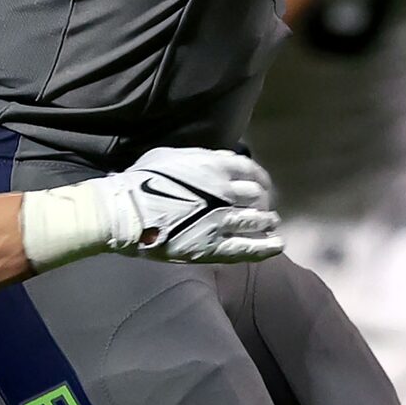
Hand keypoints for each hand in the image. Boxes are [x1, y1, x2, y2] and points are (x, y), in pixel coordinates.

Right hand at [104, 148, 282, 265]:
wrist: (127, 212)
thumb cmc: (142, 181)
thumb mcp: (169, 156)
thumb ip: (198, 157)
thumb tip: (218, 159)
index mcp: (213, 167)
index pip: (250, 169)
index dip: (260, 176)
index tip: (263, 183)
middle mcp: (224, 192)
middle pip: (256, 195)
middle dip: (263, 200)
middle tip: (265, 206)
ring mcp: (221, 221)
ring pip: (256, 220)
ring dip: (267, 221)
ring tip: (271, 223)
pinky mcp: (214, 247)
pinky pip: (248, 249)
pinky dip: (266, 247)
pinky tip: (278, 245)